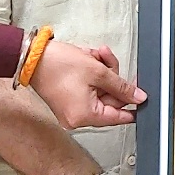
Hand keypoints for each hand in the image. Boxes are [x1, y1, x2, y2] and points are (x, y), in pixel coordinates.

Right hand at [30, 39, 146, 129]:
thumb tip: (138, 97)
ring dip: (102, 72)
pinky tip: (88, 60)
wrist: (32, 57)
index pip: (119, 117)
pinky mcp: (68, 100)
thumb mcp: (98, 72)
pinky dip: (92, 75)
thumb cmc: (57, 64)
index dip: (132, 105)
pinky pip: (89, 90)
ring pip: (100, 91)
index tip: (142, 98)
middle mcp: (77, 118)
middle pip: (109, 100)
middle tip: (109, 61)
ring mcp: (72, 110)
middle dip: (112, 77)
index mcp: (85, 116)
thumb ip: (122, 86)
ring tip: (95, 56)